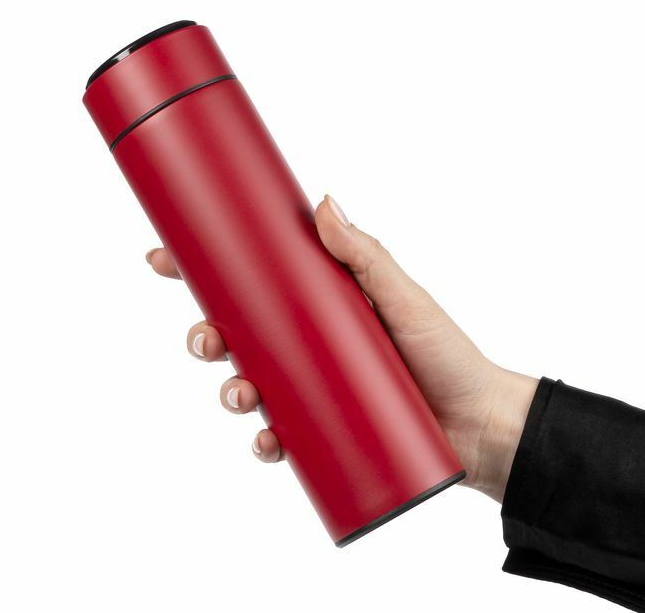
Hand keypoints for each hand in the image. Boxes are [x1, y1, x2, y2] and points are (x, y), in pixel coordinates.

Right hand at [144, 195, 537, 502]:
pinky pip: (279, 437)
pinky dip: (265, 443)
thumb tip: (324, 202)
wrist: (480, 424)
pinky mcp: (321, 430)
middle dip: (205, 335)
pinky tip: (268, 443)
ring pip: (248, 386)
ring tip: (242, 396)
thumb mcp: (404, 298)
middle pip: (235, 335)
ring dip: (229, 391)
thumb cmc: (447, 354)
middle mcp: (305, 344)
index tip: (164, 256)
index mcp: (314, 304)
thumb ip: (366, 254)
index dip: (200, 269)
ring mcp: (310, 388)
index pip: (249, 280)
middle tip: (205, 338)